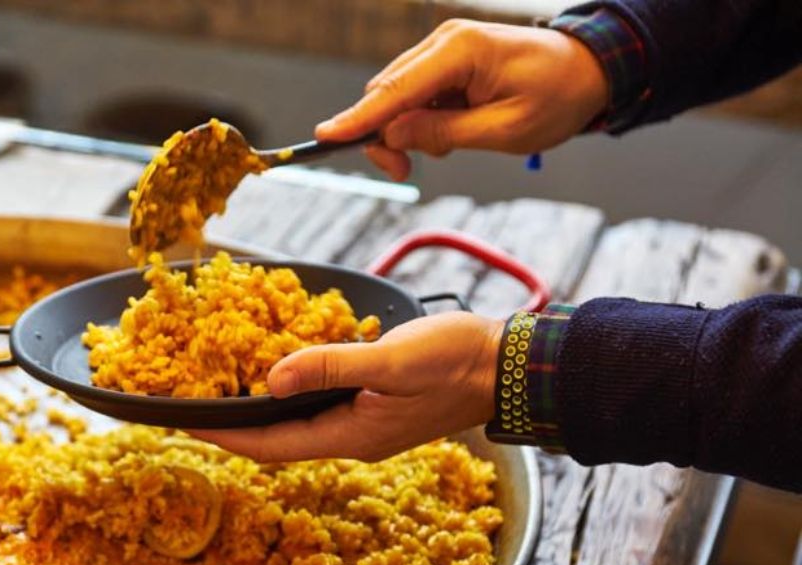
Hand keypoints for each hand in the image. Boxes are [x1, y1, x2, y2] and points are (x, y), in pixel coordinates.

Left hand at [189, 312, 503, 461]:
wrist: (507, 366)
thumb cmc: (456, 361)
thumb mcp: (391, 361)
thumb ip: (330, 367)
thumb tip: (272, 379)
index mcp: (351, 436)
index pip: (270, 446)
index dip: (224, 436)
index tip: (184, 425)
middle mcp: (351, 437)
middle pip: (276, 439)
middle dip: (232, 426)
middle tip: (190, 405)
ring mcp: (364, 423)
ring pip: (296, 422)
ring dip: (258, 409)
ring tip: (220, 389)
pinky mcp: (374, 404)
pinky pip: (318, 403)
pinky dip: (289, 390)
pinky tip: (274, 370)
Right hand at [317, 19, 609, 180]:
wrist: (589, 70)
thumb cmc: (557, 97)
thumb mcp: (504, 129)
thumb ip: (445, 133)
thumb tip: (394, 136)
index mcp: (461, 51)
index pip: (397, 88)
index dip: (360, 117)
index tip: (326, 136)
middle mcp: (445, 41)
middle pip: (387, 92)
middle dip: (384, 134)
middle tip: (402, 171)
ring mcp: (444, 48)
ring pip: (397, 95)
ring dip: (403, 130)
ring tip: (439, 151)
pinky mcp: (446, 60)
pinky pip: (415, 94)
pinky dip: (419, 119)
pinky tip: (447, 132)